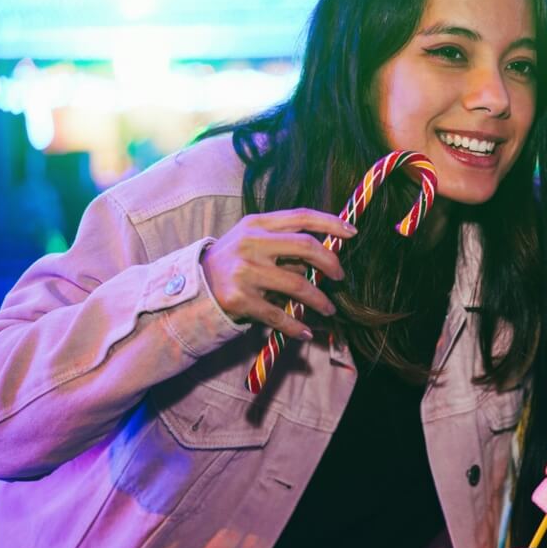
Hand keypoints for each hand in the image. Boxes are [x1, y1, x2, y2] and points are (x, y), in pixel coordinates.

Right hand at [201, 208, 355, 340]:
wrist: (194, 288)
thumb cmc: (232, 262)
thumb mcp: (251, 240)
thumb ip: (283, 241)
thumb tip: (326, 252)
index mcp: (256, 224)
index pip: (301, 216)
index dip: (330, 222)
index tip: (352, 232)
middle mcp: (250, 243)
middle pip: (306, 247)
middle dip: (330, 263)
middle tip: (340, 276)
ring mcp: (244, 271)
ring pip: (297, 284)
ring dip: (319, 300)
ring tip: (329, 309)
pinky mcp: (239, 299)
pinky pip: (278, 314)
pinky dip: (295, 325)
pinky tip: (306, 331)